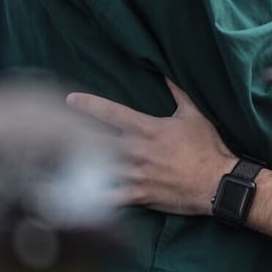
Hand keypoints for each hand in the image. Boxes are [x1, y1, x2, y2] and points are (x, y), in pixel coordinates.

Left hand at [65, 79, 232, 215]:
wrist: (218, 182)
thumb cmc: (208, 147)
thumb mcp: (195, 115)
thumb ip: (178, 93)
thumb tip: (167, 73)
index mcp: (149, 129)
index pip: (113, 113)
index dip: (89, 104)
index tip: (70, 99)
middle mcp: (138, 151)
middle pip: (97, 142)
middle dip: (74, 137)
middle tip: (54, 133)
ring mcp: (136, 174)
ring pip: (99, 170)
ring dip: (77, 166)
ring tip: (54, 164)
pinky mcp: (139, 194)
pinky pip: (110, 198)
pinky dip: (92, 197)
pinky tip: (74, 196)